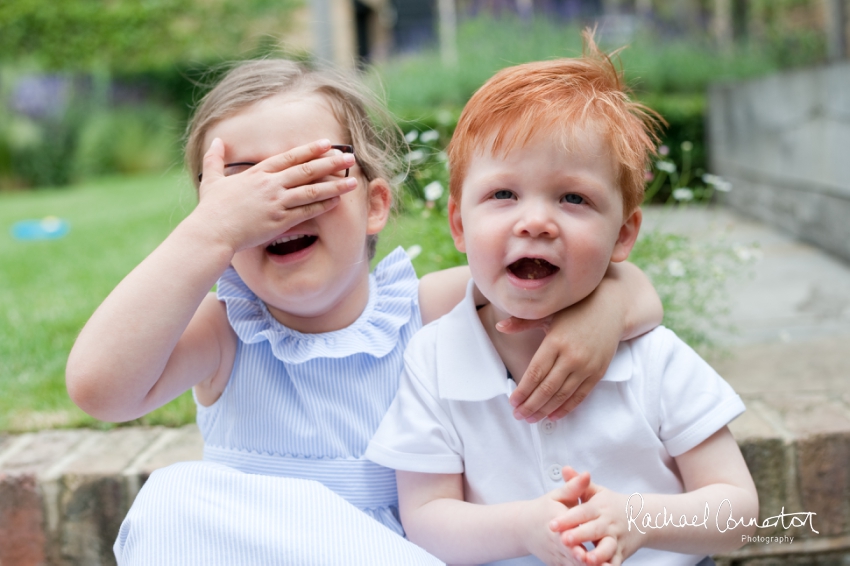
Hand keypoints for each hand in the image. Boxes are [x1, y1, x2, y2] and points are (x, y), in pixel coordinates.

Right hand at [194, 138, 357, 253]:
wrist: (212, 232)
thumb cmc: (211, 209)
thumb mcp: (212, 180)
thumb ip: (215, 158)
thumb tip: (216, 140)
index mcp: (257, 173)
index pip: (289, 157)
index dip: (310, 150)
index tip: (328, 144)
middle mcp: (270, 185)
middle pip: (306, 170)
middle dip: (330, 163)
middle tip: (350, 157)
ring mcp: (276, 203)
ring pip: (312, 191)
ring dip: (334, 185)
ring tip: (353, 181)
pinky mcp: (279, 221)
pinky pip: (307, 212)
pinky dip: (323, 206)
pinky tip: (337, 202)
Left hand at [500, 293, 619, 421]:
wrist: (611, 308)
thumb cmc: (575, 310)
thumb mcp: (548, 313)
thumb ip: (522, 323)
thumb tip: (500, 327)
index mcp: (555, 341)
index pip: (535, 373)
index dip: (523, 390)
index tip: (512, 401)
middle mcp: (571, 356)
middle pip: (547, 388)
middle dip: (530, 405)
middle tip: (518, 415)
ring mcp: (586, 366)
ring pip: (562, 395)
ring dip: (545, 410)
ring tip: (531, 418)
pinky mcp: (598, 372)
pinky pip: (580, 396)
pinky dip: (566, 408)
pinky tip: (553, 415)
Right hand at [520, 469, 591, 565]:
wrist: (523, 528)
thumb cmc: (544, 509)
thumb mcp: (557, 495)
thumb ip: (574, 486)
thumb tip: (587, 474)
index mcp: (555, 522)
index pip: (565, 533)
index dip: (575, 543)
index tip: (586, 552)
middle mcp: (554, 541)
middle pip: (569, 553)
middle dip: (581, 560)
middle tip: (595, 564)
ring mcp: (556, 554)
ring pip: (571, 564)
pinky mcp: (558, 563)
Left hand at [550, 469, 640, 565]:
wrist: (642, 518)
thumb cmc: (611, 504)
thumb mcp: (596, 491)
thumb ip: (578, 483)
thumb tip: (564, 468)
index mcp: (599, 507)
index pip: (582, 512)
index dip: (567, 518)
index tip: (552, 524)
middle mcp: (608, 523)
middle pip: (594, 530)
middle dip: (579, 536)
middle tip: (564, 540)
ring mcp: (616, 539)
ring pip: (608, 548)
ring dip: (598, 555)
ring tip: (586, 560)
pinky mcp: (621, 554)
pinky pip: (615, 563)